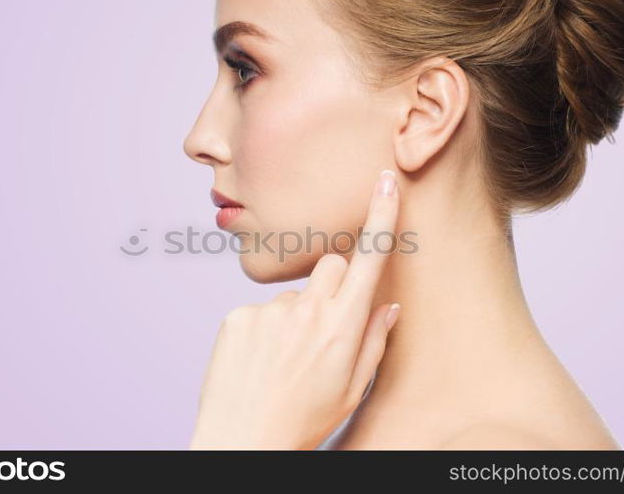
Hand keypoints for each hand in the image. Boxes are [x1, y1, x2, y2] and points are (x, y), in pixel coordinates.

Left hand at [190, 169, 401, 449]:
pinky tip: (259, 362)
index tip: (383, 181)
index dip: (379, 217)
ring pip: (293, 295)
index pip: (367, 260)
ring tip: (283, 361)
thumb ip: (373, 341)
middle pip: (329, 264)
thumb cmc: (303, 421)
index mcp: (342, 328)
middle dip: (334, 282)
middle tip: (326, 324)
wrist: (242, 442)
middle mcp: (306, 312)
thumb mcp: (352, 389)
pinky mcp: (236, 317)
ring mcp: (267, 312)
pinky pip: (259, 310)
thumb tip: (387, 305)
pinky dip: (263, 330)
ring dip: (294, 316)